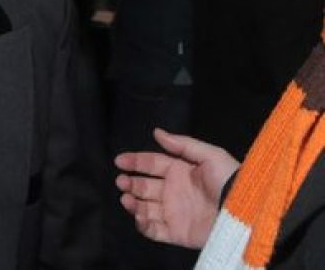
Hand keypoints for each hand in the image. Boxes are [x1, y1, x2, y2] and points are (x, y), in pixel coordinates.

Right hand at [114, 127, 239, 248]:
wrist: (245, 212)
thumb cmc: (229, 180)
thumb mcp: (210, 155)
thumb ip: (183, 144)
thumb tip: (157, 132)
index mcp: (180, 172)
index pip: (152, 164)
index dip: (135, 161)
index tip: (119, 161)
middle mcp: (173, 192)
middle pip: (143, 187)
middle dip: (130, 183)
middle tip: (122, 182)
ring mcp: (174, 213)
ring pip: (144, 208)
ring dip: (132, 203)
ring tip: (127, 199)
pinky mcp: (176, 233)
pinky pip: (154, 231)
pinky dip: (143, 225)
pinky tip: (139, 216)